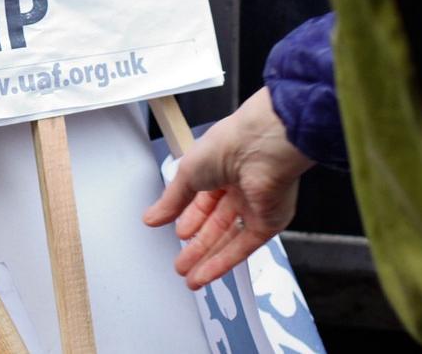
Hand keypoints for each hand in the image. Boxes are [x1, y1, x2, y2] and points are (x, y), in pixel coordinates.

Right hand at [143, 87, 313, 288]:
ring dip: (208, 259)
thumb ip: (172, 201)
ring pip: (228, 240)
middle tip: (180, 263)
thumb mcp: (187, 174)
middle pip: (215, 225)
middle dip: (197, 246)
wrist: (261, 147)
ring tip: (189, 276)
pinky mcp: (268, 223)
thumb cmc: (228, 145)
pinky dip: (223, 262)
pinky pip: (243, 247)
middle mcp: (240, 188)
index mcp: (221, 169)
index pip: (203, 201)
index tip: (177, 233)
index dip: (189, 219)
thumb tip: (152, 217)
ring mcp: (255, 207)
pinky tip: (205, 274)